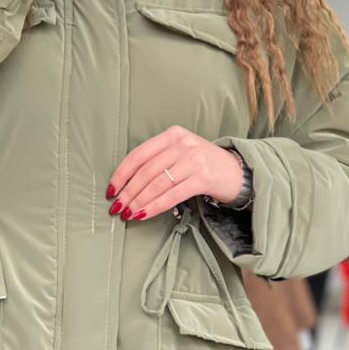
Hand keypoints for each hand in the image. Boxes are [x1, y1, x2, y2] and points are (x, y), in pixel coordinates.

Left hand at [105, 125, 243, 219]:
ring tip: (128, 213)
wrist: (237, 171)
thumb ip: (157, 160)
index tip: (111, 190)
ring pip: (157, 184)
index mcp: (172, 135)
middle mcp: (182, 144)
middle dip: (128, 192)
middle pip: (146, 171)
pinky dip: (154, 207)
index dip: (121, 174)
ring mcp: (194, 160)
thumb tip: (126, 184)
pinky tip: (144, 214)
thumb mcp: (180, 152)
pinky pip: (172, 196)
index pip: (139, 154)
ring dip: (138, 201)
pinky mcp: (203, 178)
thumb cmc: (203, 164)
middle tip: (117, 207)